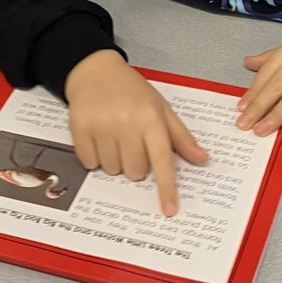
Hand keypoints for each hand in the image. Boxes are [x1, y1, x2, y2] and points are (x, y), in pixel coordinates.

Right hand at [65, 50, 208, 216]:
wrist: (96, 71)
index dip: (166, 188)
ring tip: (114, 135)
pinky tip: (99, 137)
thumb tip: (202, 160)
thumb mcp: (161, 109)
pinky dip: (95, 157)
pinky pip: (90, 164)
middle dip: (136, 164)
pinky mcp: (80, 129)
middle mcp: (127, 123)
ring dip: (115, 161)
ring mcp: (101, 126)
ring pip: (112, 170)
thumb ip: (181, 137)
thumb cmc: (132, 91)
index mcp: (151, 118)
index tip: (170, 210)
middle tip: (132, 142)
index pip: (162, 160)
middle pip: (135, 171)